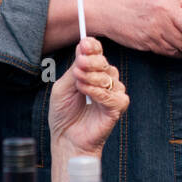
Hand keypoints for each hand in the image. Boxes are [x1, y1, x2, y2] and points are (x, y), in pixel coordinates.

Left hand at [48, 38, 128, 181]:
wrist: (66, 138)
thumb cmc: (64, 114)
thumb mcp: (63, 86)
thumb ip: (75, 68)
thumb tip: (83, 46)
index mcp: (92, 72)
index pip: (97, 53)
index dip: (93, 47)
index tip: (85, 43)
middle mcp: (105, 80)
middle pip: (104, 62)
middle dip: (91, 62)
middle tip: (79, 65)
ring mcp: (113, 93)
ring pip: (109, 77)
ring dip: (92, 78)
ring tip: (78, 85)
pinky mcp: (118, 107)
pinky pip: (113, 94)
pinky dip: (98, 92)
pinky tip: (86, 93)